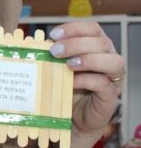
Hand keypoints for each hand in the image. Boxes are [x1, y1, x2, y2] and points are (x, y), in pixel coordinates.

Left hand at [49, 21, 123, 145]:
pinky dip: (86, 80)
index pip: (92, 28)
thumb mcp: (57, 68)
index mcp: (96, 47)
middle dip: (76, 44)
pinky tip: (71, 82)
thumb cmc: (64, 88)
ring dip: (88, 59)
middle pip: (101, 42)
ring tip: (68, 65)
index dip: (75, 28)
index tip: (54, 34)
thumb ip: (53, 55)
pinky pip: (104, 83)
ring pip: (113, 61)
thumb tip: (34, 43)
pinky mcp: (110, 96)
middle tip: (54, 51)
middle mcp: (108, 59)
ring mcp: (112, 78)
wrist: (71, 118)